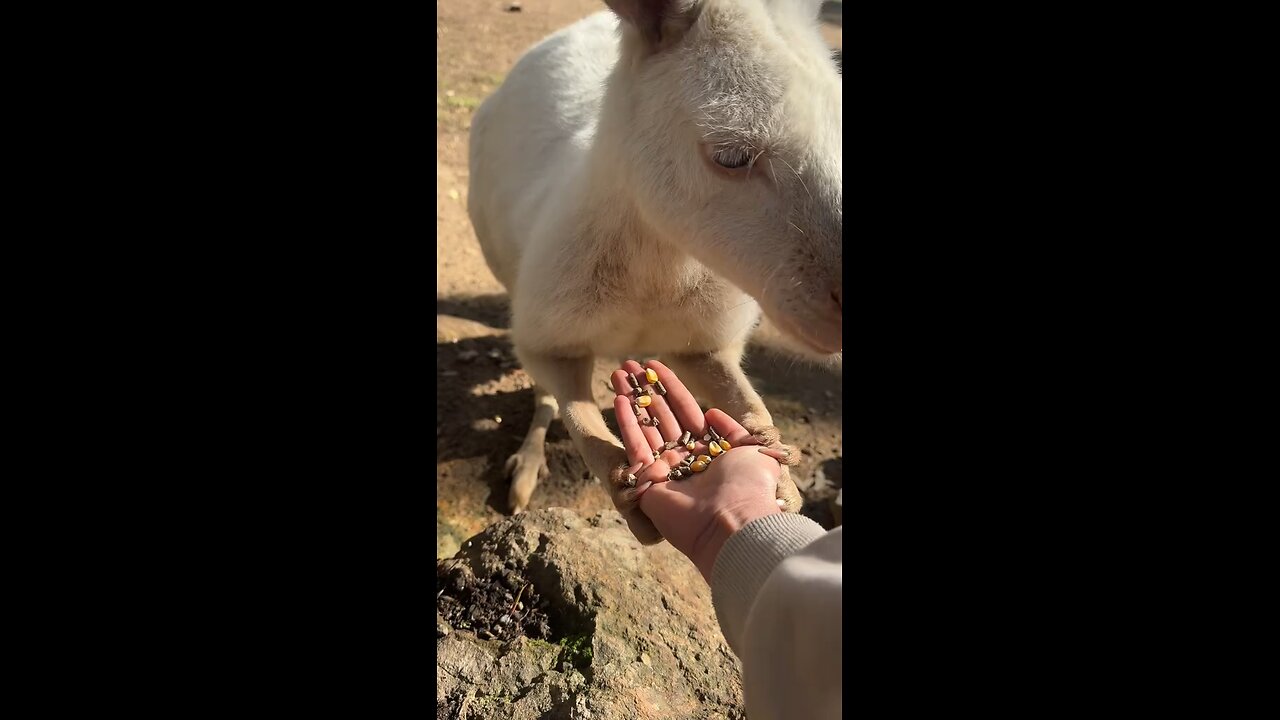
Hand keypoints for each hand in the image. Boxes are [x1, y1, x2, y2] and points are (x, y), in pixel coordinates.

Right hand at [611, 360, 787, 580]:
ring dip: (630, 400)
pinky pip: (635, 447)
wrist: (734, 523)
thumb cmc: (749, 488)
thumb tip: (712, 413)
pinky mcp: (648, 483)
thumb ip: (734, 430)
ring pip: (644, 427)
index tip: (654, 364)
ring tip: (616, 374)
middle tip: (627, 365)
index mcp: (708, 450)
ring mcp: (665, 470)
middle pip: (660, 416)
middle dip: (644, 389)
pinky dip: (626, 424)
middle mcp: (684, 458)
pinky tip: (618, 399)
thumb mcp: (753, 450)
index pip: (685, 410)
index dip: (670, 387)